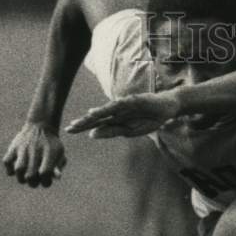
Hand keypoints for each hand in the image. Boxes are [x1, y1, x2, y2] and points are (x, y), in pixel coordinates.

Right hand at [3, 123, 66, 187]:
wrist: (41, 126)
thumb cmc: (51, 144)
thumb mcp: (59, 153)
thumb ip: (58, 166)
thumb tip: (57, 178)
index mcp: (49, 152)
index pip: (45, 173)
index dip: (46, 181)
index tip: (46, 180)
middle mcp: (36, 150)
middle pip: (31, 175)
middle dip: (33, 183)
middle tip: (34, 181)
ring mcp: (23, 148)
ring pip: (18, 169)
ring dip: (21, 178)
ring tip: (24, 178)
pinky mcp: (14, 147)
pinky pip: (7, 161)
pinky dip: (9, 169)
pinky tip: (15, 170)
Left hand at [65, 92, 180, 137]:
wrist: (166, 107)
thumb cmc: (148, 119)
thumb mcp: (130, 131)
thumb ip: (112, 131)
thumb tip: (92, 134)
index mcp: (115, 120)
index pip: (96, 124)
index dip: (83, 126)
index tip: (68, 130)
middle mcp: (116, 112)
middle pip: (97, 118)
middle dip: (84, 123)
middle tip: (68, 128)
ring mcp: (124, 106)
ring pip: (105, 112)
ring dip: (93, 117)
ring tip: (81, 121)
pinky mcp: (133, 101)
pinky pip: (118, 107)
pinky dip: (108, 109)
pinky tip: (98, 112)